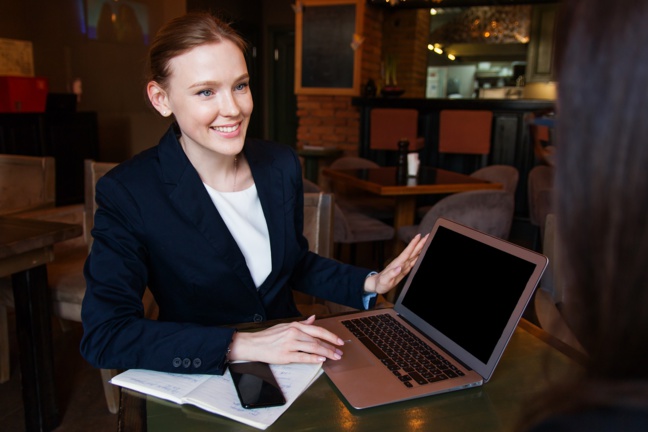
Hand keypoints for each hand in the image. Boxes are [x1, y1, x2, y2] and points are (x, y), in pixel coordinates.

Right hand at [228, 315, 343, 363]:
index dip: (330, 336)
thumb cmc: (269, 336)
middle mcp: (294, 333)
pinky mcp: (285, 355)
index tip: (339, 341)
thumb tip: (313, 318)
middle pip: (317, 340)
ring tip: (334, 357)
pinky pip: (303, 357)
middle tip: (339, 352)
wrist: (254, 344)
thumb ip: (301, 324)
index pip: (317, 330)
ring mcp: (290, 344)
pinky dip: (313, 358)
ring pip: (313, 348)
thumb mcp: (285, 326)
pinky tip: (321, 360)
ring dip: (326, 353)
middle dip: (331, 346)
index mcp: (295, 326)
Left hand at [363, 233, 428, 294]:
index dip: (413, 244)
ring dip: (420, 248)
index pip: (407, 252)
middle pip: (412, 251)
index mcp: (397, 264)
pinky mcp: (404, 269)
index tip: (418, 236)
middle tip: (427, 235)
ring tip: (426, 241)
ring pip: (414, 255)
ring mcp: (403, 265)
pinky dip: (418, 257)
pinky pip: (413, 261)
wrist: (377, 284)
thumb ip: (391, 274)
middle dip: (420, 243)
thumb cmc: (380, 283)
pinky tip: (421, 254)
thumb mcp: (384, 280)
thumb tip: (399, 268)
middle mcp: (401, 262)